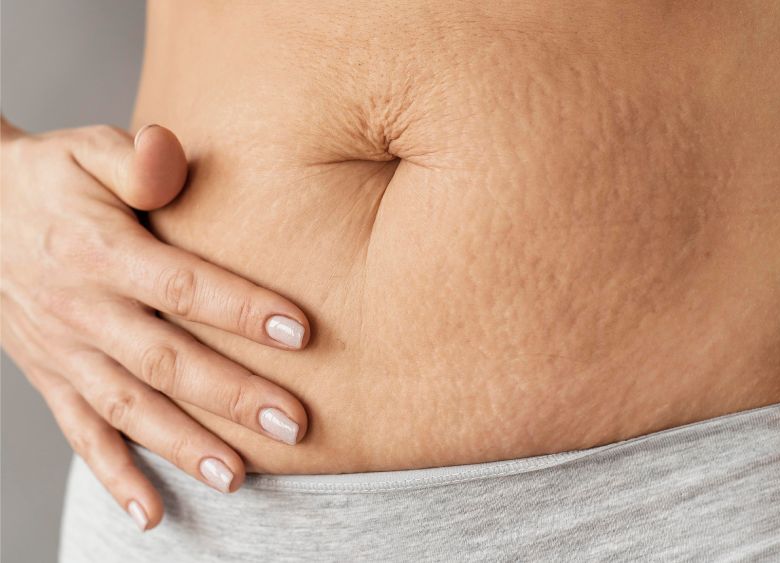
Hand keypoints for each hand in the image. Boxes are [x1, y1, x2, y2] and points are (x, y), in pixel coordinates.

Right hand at [1, 118, 311, 530]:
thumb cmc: (55, 178)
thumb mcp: (87, 148)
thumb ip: (136, 158)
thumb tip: (170, 155)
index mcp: (99, 251)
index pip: (180, 283)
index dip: (240, 308)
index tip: (301, 331)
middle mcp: (81, 309)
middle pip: (165, 360)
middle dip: (231, 396)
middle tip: (294, 424)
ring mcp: (63, 352)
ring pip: (129, 409)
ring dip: (184, 447)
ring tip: (239, 478)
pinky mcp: (51, 378)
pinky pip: (81, 435)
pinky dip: (114, 477)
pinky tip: (153, 514)